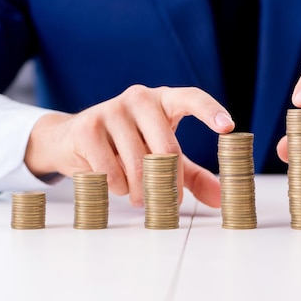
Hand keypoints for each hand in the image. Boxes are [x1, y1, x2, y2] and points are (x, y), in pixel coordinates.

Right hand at [24, 85, 234, 207]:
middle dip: (168, 185)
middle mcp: (139, 98)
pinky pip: (111, 171)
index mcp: (163, 100)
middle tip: (166, 202)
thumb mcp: (162, 158)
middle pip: (166, 149)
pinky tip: (113, 182)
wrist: (73, 140)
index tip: (228, 128)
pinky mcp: (88, 127)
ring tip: (136, 194)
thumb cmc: (125, 146)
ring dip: (140, 191)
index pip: (191, 98)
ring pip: (138, 166)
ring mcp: (111, 109)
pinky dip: (116, 187)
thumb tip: (221, 198)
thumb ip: (192, 175)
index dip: (210, 111)